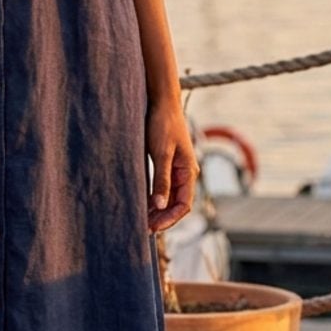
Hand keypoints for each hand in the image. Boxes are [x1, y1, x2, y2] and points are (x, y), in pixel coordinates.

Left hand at [145, 96, 198, 233]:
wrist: (161, 102)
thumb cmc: (163, 124)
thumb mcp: (161, 153)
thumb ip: (161, 179)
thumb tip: (160, 205)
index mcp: (188, 172)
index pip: (184, 204)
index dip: (170, 219)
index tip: (154, 227)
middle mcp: (185, 174)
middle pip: (177, 204)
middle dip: (163, 218)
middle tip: (144, 228)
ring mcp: (176, 170)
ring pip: (169, 197)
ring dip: (158, 210)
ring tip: (142, 220)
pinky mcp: (166, 164)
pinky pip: (162, 188)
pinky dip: (154, 198)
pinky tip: (142, 204)